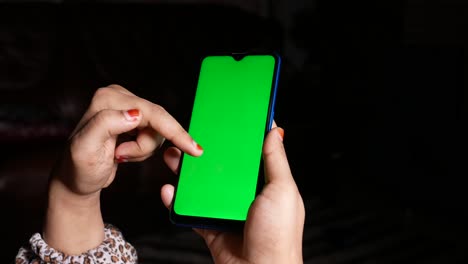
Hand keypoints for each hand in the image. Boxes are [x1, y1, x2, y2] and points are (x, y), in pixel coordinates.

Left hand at [44, 85, 202, 253]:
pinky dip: (144, 148)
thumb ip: (106, 125)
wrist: (77, 179)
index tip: (194, 149)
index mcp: (107, 99)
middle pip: (157, 120)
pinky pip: (155, 132)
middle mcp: (117, 96)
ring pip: (158, 129)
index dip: (174, 131)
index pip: (151, 113)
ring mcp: (126, 105)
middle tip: (121, 157)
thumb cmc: (79, 168)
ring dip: (143, 149)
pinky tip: (123, 152)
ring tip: (120, 155)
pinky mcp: (133, 116)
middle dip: (146, 146)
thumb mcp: (85, 149)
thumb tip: (135, 113)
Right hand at [161, 125, 304, 263]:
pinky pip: (190, 210)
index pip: (250, 154)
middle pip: (222, 168)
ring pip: (203, 186)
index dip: (238, 137)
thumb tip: (275, 129)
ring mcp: (226, 210)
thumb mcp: (282, 190)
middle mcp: (245, 195)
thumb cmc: (278, 234)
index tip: (226, 118)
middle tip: (191, 136)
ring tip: (173, 157)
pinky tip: (169, 189)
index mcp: (265, 184)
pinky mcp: (210, 225)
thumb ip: (276, 160)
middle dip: (206, 152)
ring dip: (187, 173)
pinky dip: (177, 201)